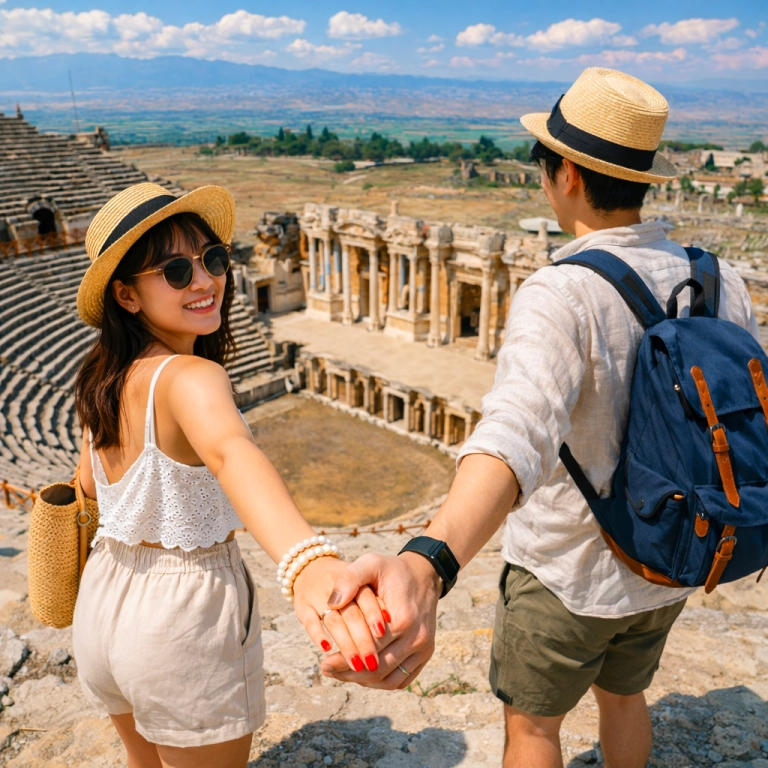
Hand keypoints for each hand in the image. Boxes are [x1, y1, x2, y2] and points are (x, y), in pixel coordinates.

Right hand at [292, 555, 386, 672]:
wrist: (313, 566)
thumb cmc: (349, 582)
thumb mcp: (365, 578)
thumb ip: (374, 600)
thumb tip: (385, 628)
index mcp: (355, 577)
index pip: (366, 597)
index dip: (374, 616)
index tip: (382, 634)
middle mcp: (335, 585)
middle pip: (351, 614)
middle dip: (363, 640)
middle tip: (373, 663)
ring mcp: (317, 595)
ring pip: (333, 621)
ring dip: (345, 644)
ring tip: (357, 665)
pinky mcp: (302, 606)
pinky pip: (309, 622)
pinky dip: (318, 635)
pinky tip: (328, 649)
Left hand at [319, 551, 440, 688]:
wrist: (423, 574)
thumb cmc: (393, 570)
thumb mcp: (371, 563)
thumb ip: (349, 578)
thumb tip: (332, 603)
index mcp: (402, 618)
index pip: (368, 648)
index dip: (344, 658)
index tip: (324, 662)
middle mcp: (416, 638)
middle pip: (378, 668)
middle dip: (349, 674)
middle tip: (328, 670)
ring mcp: (423, 648)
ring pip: (389, 680)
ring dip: (364, 681)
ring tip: (341, 675)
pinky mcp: (425, 654)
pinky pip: (401, 680)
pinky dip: (380, 682)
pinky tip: (362, 675)